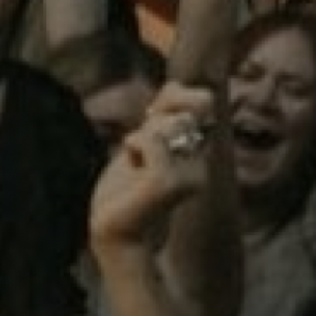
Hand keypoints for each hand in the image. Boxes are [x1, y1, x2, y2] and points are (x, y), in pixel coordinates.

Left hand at [90, 83, 213, 251]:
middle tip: (139, 155)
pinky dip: (133, 146)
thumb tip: (178, 84)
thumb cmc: (125, 191)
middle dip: (152, 125)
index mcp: (199, 154)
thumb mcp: (144, 145)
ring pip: (168, 126)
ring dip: (141, 139)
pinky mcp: (169, 183)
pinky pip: (150, 141)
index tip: (152, 118)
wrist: (114, 231)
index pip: (202, 98)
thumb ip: (163, 118)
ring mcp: (190, 177)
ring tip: (135, 165)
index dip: (176, 95)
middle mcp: (202, 165)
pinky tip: (131, 164)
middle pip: (181, 112)